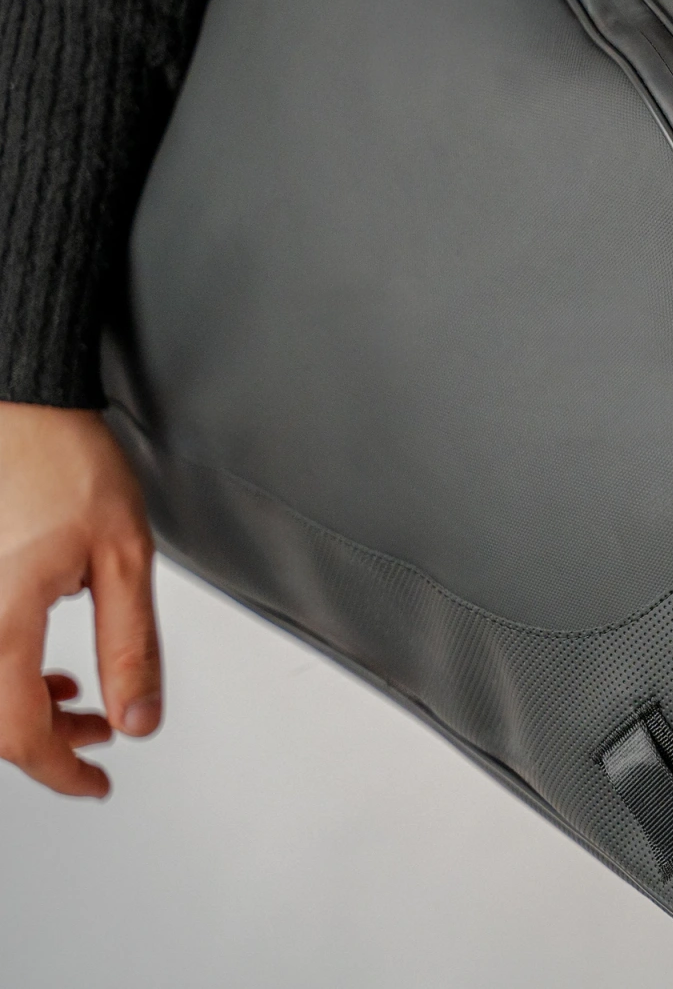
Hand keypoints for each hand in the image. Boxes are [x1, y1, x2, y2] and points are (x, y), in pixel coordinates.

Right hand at [0, 402, 161, 796]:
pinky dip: (8, 677)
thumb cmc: (68, 462)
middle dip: (48, 742)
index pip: (18, 731)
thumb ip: (131, 645)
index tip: (96, 784)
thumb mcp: (124, 558)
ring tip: (83, 702)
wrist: (24, 409)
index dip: (60, 771)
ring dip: (26, 711)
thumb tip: (138, 717)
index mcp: (0, 616)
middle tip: (102, 739)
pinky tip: (45, 670)